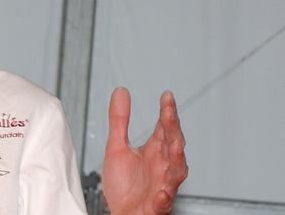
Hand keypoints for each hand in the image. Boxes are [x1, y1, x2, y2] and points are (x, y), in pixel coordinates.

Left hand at [102, 87, 187, 214]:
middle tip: (168, 112)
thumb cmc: (124, 184)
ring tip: (175, 145)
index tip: (166, 95)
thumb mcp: (116, 147)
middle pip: (173, 143)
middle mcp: (163, 165)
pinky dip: (164, 198)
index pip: (164, 127)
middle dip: (172, 128)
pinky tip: (162, 193)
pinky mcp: (157, 205)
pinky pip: (163, 202)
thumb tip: (121, 91)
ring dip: (177, 159)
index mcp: (155, 150)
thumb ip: (119, 120)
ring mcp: (163, 185)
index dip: (166, 111)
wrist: (121, 212)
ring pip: (176, 172)